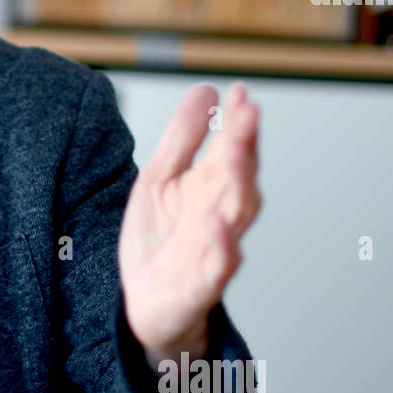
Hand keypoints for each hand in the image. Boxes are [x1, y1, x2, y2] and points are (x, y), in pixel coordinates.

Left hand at [117, 82, 260, 367]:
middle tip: (247, 112)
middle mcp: (220, 215)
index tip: (238, 92)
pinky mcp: (202, 283)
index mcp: (210, 188)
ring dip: (239, 182)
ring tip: (235, 151)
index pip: (230, 149)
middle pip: (239, 176)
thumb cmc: (160, 240)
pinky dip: (223, 246)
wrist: (144, 303)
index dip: (236, 122)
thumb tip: (207, 89)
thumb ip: (182, 137)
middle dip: (244, 144)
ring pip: (236, 214)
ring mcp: (214, 249)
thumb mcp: (160, 178)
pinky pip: (220, 265)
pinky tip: (219, 225)